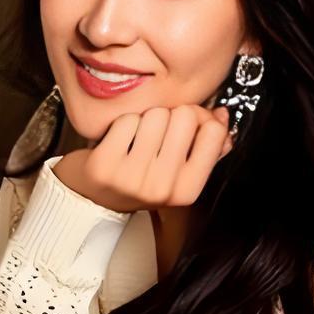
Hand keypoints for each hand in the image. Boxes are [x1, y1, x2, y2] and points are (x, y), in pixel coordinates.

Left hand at [52, 105, 231, 212]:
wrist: (90, 199)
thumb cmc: (138, 180)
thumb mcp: (177, 173)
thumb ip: (206, 148)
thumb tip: (223, 115)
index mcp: (188, 191)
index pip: (214, 132)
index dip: (202, 117)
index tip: (190, 121)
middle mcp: (163, 188)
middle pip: (184, 117)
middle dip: (171, 116)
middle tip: (158, 131)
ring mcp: (133, 177)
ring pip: (155, 115)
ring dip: (146, 119)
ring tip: (138, 138)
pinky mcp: (105, 164)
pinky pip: (127, 120)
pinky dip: (123, 123)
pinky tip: (119, 140)